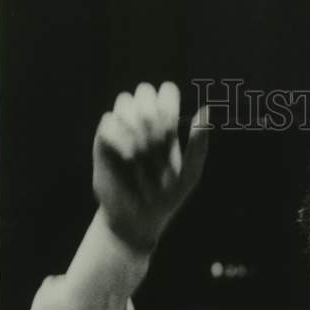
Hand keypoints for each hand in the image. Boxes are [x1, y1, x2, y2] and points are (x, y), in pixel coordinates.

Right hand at [92, 82, 209, 251]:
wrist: (139, 219)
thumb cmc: (167, 198)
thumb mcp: (190, 174)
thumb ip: (199, 144)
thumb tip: (206, 110)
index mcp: (167, 125)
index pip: (167, 90)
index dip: (169, 103)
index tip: (172, 133)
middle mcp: (143, 122)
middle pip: (144, 90)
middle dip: (152, 115)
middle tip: (158, 144)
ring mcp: (122, 129)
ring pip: (124, 101)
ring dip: (136, 126)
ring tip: (142, 155)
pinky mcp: (103, 141)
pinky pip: (108, 121)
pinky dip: (120, 137)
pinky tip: (129, 158)